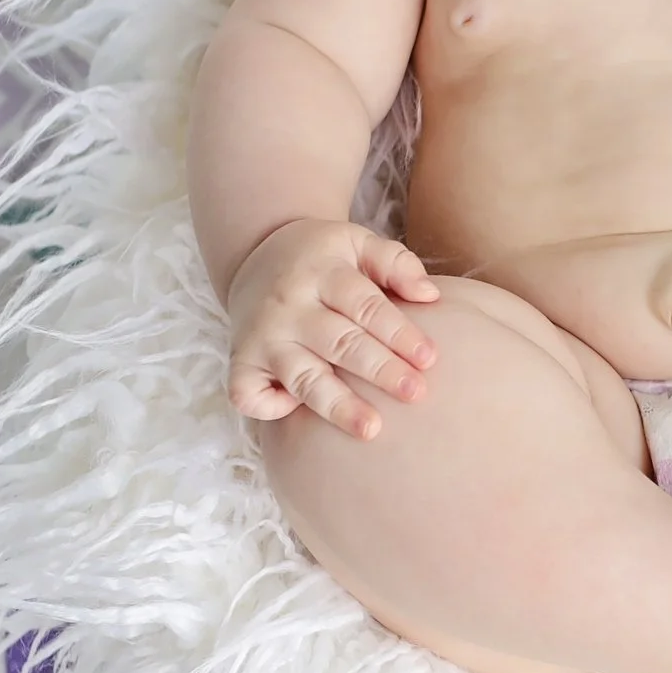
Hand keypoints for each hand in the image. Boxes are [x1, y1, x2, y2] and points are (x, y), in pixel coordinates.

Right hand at [224, 218, 438, 438]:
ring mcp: (261, 337)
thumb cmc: (324, 258)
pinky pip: (247, 393)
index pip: (365, 307)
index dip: (399, 333)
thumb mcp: (358, 243)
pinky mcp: (240, 361)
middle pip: (340, 343)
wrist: (259, 255)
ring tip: (371, 429)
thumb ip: (396, 263)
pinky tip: (297, 413)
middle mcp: (288, 306)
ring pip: (301, 376)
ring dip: (337, 405)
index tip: (430, 358)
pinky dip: (267, 408)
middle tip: (415, 393)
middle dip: (380, 370)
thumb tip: (431, 295)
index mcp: (322, 273)